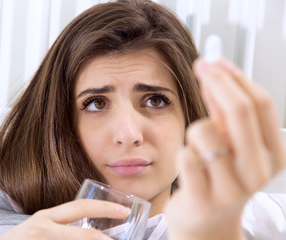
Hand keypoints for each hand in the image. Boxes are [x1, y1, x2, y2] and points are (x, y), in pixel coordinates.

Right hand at [0, 199, 129, 239]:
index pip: (81, 207)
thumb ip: (60, 227)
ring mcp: (40, 239)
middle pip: (86, 234)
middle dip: (108, 239)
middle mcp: (43, 226)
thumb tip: (91, 233)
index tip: (124, 211)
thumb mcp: (39, 229)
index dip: (105, 208)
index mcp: (46, 217)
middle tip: (124, 239)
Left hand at [165, 58, 285, 239]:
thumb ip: (223, 110)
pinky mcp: (203, 199)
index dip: (235, 76)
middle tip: (200, 65)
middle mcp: (258, 170)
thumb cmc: (219, 177)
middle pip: (239, 110)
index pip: (260, 104)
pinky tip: (188, 166)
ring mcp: (231, 187)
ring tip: (198, 147)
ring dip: (195, 130)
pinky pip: (185, 156)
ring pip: (205, 131)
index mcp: (273, 154)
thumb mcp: (230, 144)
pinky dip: (182, 153)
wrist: (207, 224)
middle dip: (216, 80)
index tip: (215, 61)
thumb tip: (214, 69)